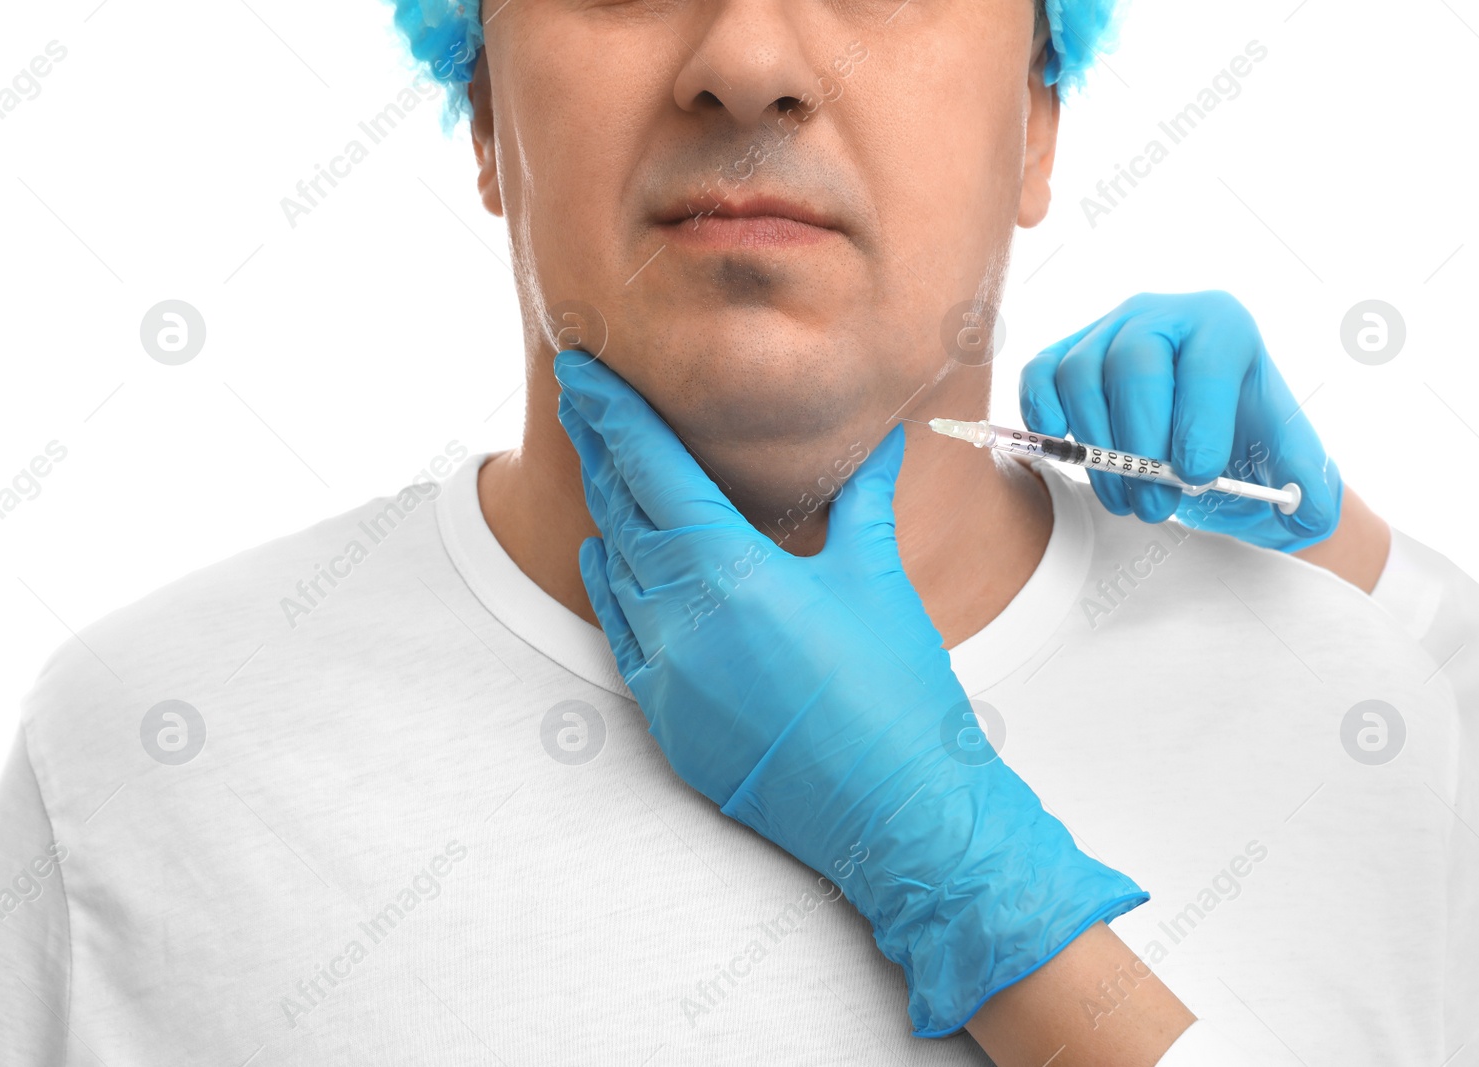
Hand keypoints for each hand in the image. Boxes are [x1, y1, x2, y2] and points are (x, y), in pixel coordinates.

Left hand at [553, 349, 1147, 1036]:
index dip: (613, 413)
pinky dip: (609, 587)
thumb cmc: (896, 693)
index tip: (581, 372)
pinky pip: (619, 633)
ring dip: (606, 514)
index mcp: (732, 571)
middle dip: (601, 451)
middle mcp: (682, 618)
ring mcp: (667, 673)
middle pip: (621, 512)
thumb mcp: (877, 579)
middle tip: (583, 401)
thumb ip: (864, 499)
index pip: (651, 468)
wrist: (895, 812)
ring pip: (615, 572)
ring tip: (600, 466)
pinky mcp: (667, 719)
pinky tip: (605, 559)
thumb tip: (882, 437)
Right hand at [1020, 291, 1341, 551]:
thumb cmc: (1249, 448)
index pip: (1204, 363)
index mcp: (1224, 324)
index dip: (1196, 423)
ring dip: (1098, 451)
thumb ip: (1313, 492)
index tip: (1196, 476)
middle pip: (1133, 363)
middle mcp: (1161, 314)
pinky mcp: (1065, 355)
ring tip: (1130, 500)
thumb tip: (1305, 509)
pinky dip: (1043, 416)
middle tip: (1158, 504)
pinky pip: (1039, 375)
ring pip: (1080, 375)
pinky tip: (1071, 454)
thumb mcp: (1294, 469)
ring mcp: (1106, 330)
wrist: (1209, 444)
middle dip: (1141, 444)